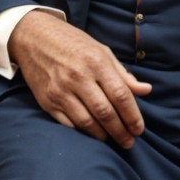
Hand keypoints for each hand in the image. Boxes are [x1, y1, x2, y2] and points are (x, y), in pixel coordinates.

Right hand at [7, 10, 151, 148]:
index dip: (132, 116)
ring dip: (102, 135)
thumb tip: (146, 91)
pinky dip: (82, 132)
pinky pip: (68, 123)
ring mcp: (61, 90)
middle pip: (105, 112)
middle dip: (120, 131)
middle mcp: (78, 77)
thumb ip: (123, 74)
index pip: (120, 95)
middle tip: (129, 142)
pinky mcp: (47, 101)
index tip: (139, 129)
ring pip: (86, 122)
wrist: (33, 37)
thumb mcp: (101, 51)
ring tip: (112, 140)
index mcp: (96, 62)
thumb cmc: (73, 43)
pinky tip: (92, 134)